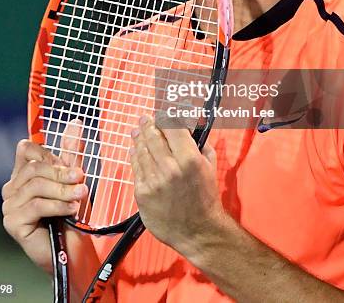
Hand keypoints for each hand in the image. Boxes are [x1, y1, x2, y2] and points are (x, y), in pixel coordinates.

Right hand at [1, 120, 87, 271]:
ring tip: (81, 196)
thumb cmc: (71, 214)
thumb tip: (76, 122)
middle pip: (33, 167)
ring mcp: (9, 206)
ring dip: (63, 190)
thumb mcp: (73, 178)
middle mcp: (12, 188)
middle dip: (61, 173)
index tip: (71, 167)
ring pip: (36, 185)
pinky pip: (36, 205)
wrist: (73, 250)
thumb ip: (72, 151)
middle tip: (82, 180)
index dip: (49, 154)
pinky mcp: (12, 222)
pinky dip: (58, 205)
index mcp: (23, 174)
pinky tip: (71, 209)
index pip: (26, 149)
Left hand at [129, 116, 223, 255]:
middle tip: (145, 118)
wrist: (198, 231)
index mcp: (189, 159)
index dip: (166, 116)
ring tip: (137, 130)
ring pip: (141, 150)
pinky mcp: (142, 193)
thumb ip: (200, 143)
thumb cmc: (205, 198)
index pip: (172, 127)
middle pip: (153, 136)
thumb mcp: (209, 165)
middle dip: (148, 124)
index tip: (163, 113)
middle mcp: (170, 168)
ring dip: (138, 137)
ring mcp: (154, 181)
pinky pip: (136, 168)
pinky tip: (134, 150)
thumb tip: (190, 125)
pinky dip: (135, 156)